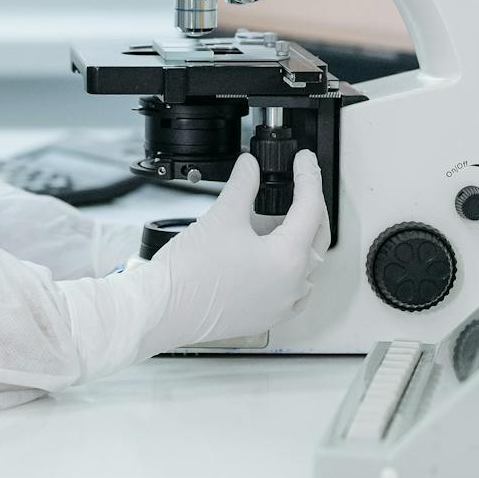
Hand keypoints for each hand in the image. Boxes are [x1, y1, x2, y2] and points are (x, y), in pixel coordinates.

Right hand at [53, 150, 328, 381]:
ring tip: (273, 218)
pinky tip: (264, 254)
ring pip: (305, 265)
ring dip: (297, 239)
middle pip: (316, 237)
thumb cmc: (190, 274)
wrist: (162, 310)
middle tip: (298, 184)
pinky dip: (285, 267)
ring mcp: (279, 305)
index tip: (303, 160)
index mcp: (288, 259)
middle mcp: (292, 286)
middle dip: (310, 208)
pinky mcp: (264, 316)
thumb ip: (243, 186)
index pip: (311, 209)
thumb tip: (249, 167)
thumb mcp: (222, 217)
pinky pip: (289, 289)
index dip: (308, 177)